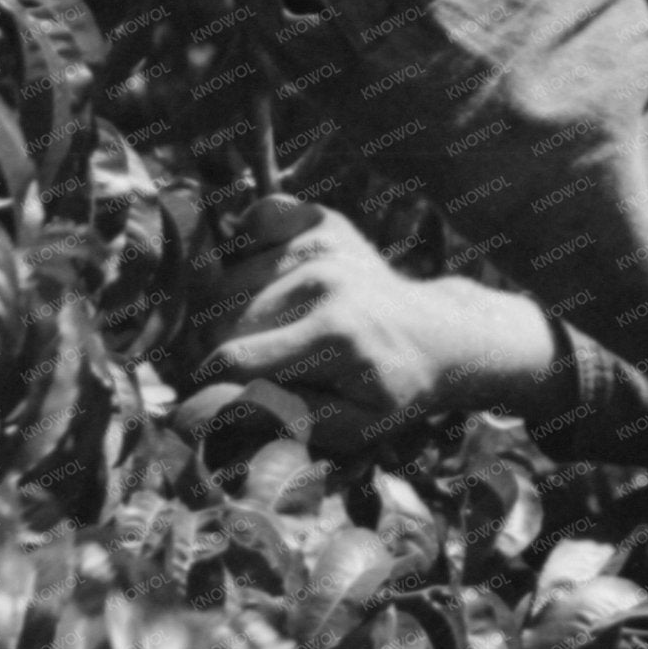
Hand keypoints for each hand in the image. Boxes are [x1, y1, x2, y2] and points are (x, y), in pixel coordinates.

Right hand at [193, 197, 564, 450]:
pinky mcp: (322, 222)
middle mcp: (324, 280)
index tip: (212, 394)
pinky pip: (254, 223)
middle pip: (222, 319)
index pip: (233, 360)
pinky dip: (249, 249)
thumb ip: (284, 416)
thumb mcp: (352, 426)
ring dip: (232, 309)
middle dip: (221, 348)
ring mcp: (322, 245)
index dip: (211, 383)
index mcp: (333, 336)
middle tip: (250, 366)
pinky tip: (272, 281)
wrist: (436, 336)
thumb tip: (211, 407)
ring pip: (228, 280)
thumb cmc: (390, 390)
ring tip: (271, 329)